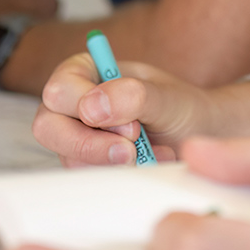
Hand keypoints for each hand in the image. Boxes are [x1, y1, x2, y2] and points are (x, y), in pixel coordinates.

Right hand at [32, 53, 235, 165]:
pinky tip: (146, 165)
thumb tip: (92, 107)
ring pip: (67, 157)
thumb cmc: (182, 108)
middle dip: (91, 145)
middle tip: (131, 152)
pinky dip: (119, 177)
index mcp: (84, 72)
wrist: (200, 138)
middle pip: (48, 128)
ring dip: (112, 163)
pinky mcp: (88, 165)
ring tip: (152, 152)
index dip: (88, 109)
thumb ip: (133, 95)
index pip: (58, 91)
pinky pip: (87, 177)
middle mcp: (73, 104)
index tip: (131, 126)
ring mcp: (77, 137)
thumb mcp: (166, 97)